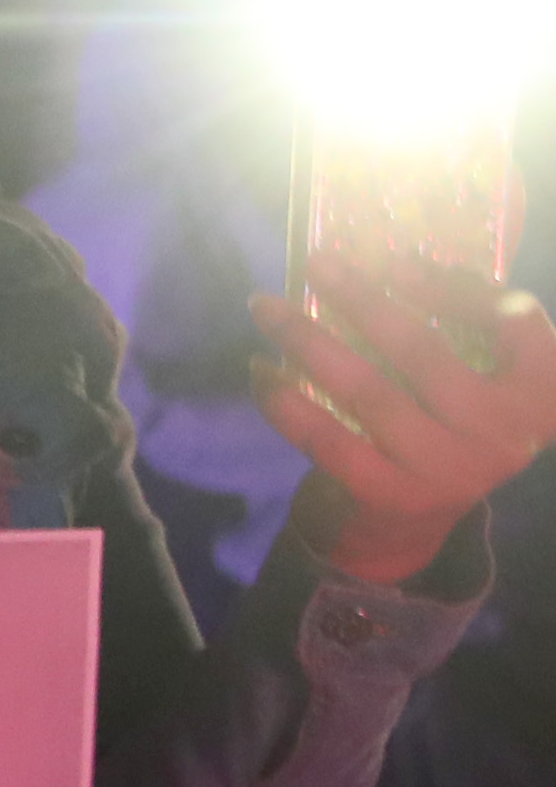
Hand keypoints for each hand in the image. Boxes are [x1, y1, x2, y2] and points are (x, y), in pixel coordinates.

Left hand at [254, 263, 555, 585]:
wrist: (412, 525)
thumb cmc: (441, 427)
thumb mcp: (474, 378)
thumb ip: (461, 325)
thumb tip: (389, 261)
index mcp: (542, 393)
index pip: (513, 319)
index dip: (450, 285)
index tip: (389, 262)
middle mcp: (507, 432)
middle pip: (423, 349)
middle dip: (359, 299)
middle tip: (314, 262)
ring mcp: (449, 467)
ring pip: (367, 390)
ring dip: (307, 341)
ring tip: (266, 307)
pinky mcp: (392, 494)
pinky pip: (327, 438)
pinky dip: (285, 401)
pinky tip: (259, 369)